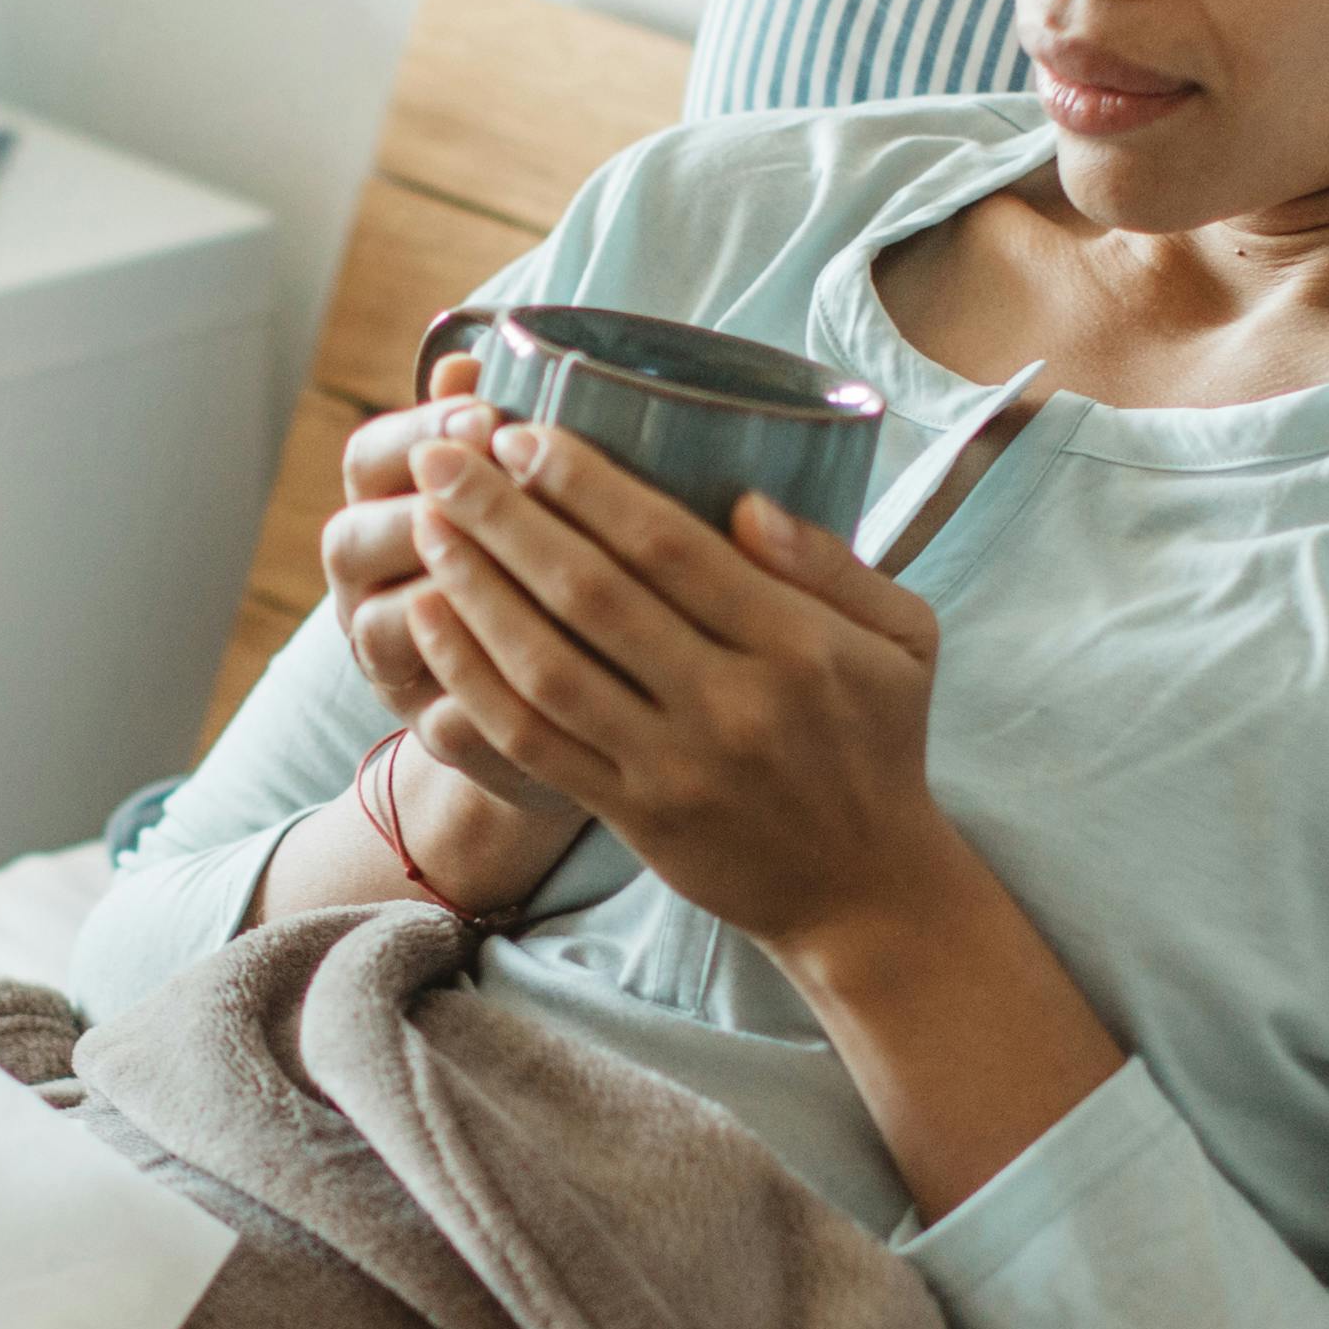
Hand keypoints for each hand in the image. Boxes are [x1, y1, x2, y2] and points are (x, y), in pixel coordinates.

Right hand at [322, 354, 574, 813]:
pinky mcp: (430, 728)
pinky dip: (478, 691)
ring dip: (443, 600)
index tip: (486, 414)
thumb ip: (500, 434)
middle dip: (419, 512)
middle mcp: (366, 586)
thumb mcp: (534, 491)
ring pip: (379, 629)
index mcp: (383, 510)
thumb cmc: (549, 565)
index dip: (417, 430)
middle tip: (490, 490)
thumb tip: (469, 354)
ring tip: (516, 577)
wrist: (563, 694)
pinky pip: (435, 716)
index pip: (369, 457)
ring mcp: (389, 662)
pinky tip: (537, 670)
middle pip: (350, 540)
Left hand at [400, 418, 959, 962]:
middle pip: (593, 595)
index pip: (671, 548)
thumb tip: (747, 498)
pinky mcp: (633, 815)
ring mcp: (675, 766)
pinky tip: (427, 622)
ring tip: (426, 525)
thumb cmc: (877, 742)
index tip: (523, 435)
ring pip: (548, 666)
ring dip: (475, 590)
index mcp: (797, 645)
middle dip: (504, 517)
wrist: (863, 893)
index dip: (585, 486)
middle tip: (440, 458)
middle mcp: (732, 704)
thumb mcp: (902, 638)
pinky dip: (472, 680)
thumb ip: (833, 562)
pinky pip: (532, 742)